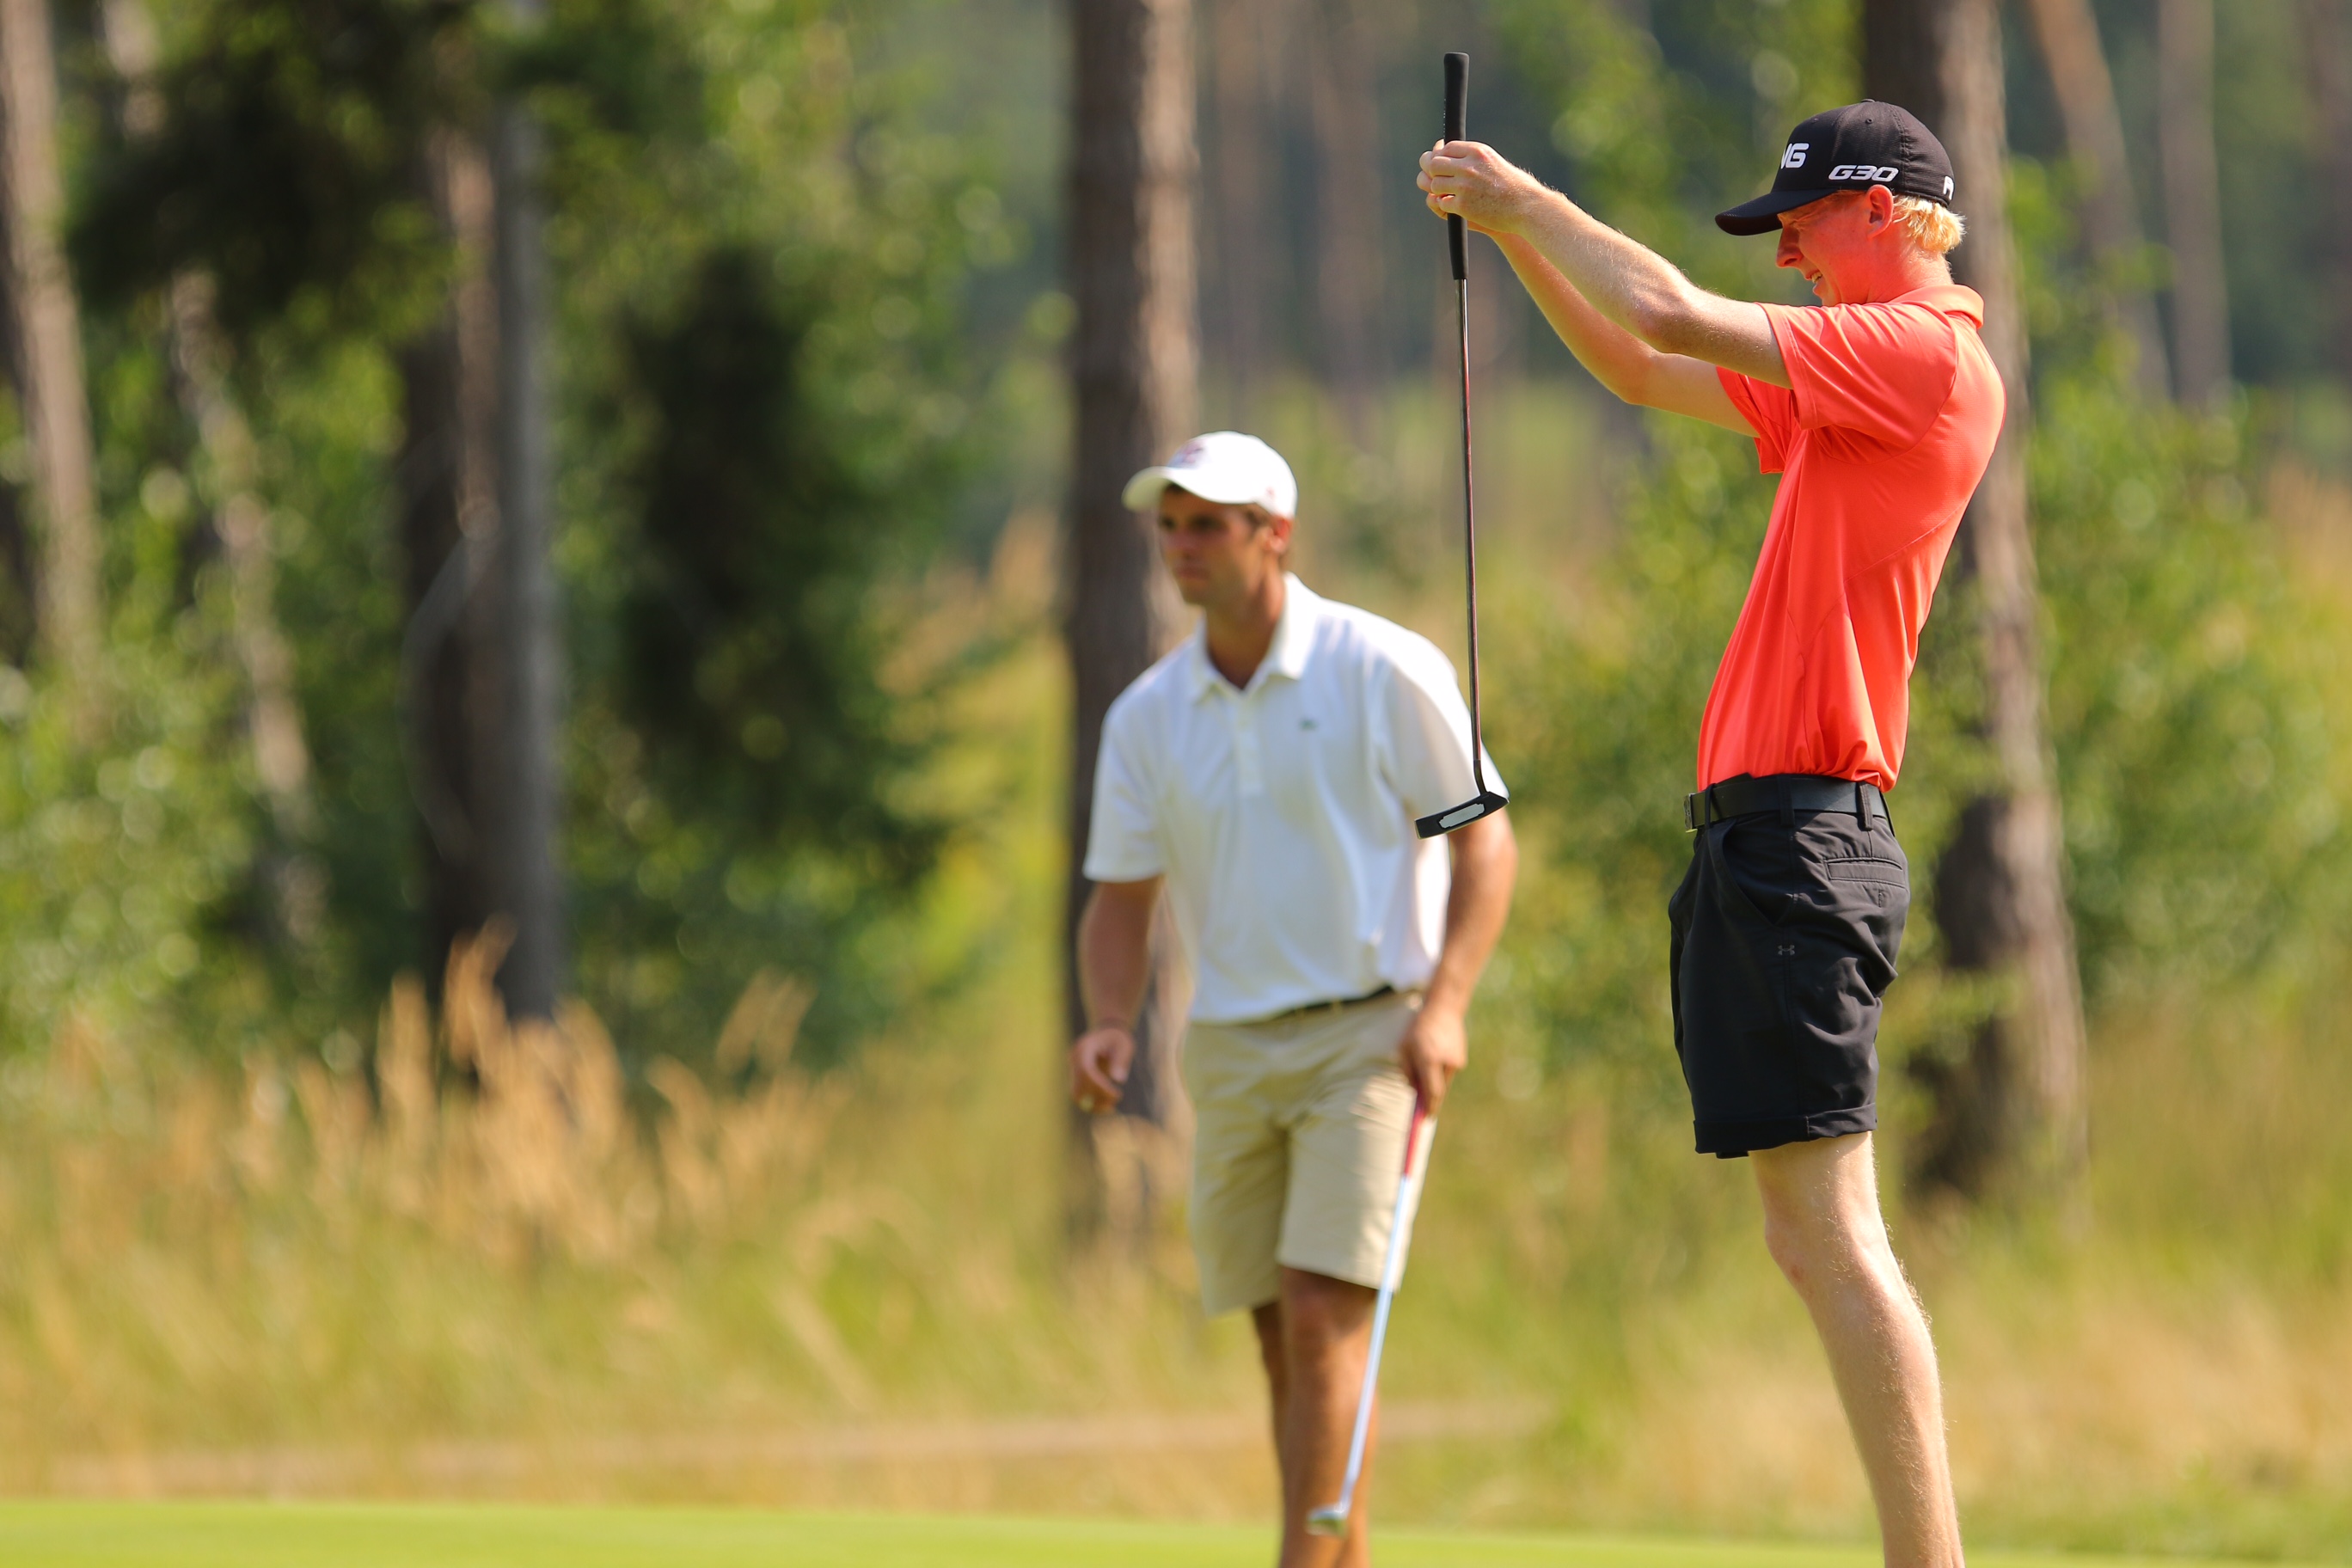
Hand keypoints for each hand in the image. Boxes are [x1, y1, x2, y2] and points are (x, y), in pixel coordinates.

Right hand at [1069, 1025, 1134, 1114]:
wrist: (1106, 1032)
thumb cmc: (1117, 1038)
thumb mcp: (1124, 1045)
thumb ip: (1121, 1060)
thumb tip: (1118, 1079)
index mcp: (1084, 1047)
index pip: (1086, 1071)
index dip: (1100, 1086)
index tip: (1116, 1095)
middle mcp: (1074, 1058)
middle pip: (1078, 1085)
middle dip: (1096, 1098)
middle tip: (1114, 1105)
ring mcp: (1072, 1068)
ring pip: (1076, 1094)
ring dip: (1093, 1104)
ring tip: (1112, 1107)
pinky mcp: (1075, 1077)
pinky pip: (1080, 1094)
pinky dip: (1092, 1102)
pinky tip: (1107, 1104)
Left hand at [1397, 1004, 1467, 1112]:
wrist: (1443, 1008)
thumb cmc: (1417, 1028)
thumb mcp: (1404, 1048)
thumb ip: (1407, 1071)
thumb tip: (1413, 1090)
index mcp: (1429, 1060)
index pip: (1432, 1092)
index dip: (1429, 1108)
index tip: (1425, 1120)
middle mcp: (1445, 1063)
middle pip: (1438, 1090)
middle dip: (1430, 1099)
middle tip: (1423, 1105)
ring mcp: (1456, 1061)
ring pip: (1443, 1082)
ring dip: (1433, 1081)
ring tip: (1425, 1062)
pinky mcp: (1461, 1059)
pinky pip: (1447, 1072)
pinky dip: (1439, 1071)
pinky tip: (1434, 1055)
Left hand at [1418, 139, 1546, 236]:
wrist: (1527, 207)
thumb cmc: (1513, 186)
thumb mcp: (1492, 162)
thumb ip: (1470, 157)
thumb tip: (1440, 147)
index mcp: (1477, 151)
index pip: (1446, 148)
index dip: (1439, 157)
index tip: (1441, 165)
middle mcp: (1469, 165)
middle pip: (1433, 163)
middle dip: (1429, 172)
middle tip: (1433, 180)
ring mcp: (1464, 186)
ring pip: (1434, 184)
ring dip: (1436, 191)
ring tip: (1445, 194)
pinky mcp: (1463, 205)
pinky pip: (1441, 203)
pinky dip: (1444, 206)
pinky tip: (1453, 207)